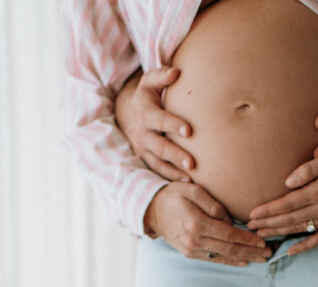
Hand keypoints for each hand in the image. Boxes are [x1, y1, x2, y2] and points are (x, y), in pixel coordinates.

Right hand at [115, 66, 194, 180]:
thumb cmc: (145, 96)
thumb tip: (177, 71)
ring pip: (158, 162)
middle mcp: (143, 133)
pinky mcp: (145, 158)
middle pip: (160, 146)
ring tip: (191, 178)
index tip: (189, 131)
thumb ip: (161, 76)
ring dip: (174, 171)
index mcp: (146, 113)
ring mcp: (143, 148)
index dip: (173, 125)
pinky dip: (171, 177)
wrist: (125, 113)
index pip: (160, 120)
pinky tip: (187, 183)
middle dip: (175, 155)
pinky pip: (158, 170)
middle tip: (193, 163)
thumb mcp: (148, 82)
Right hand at [145, 182, 270, 264]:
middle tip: (268, 252)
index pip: (229, 234)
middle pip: (229, 248)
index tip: (263, 240)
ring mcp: (191, 249)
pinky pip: (213, 259)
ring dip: (244, 258)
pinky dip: (230, 261)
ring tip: (261, 259)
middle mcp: (194, 240)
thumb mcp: (193, 190)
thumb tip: (230, 221)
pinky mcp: (189, 253)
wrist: (151, 210)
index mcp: (196, 223)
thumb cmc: (173, 195)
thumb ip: (214, 205)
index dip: (248, 239)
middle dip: (251, 251)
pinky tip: (243, 262)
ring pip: (223, 256)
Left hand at [247, 146, 317, 253]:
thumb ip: (309, 169)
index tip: (252, 214)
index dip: (268, 211)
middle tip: (249, 227)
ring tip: (262, 235)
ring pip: (299, 229)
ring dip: (279, 233)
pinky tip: (290, 250)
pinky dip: (304, 246)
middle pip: (289, 219)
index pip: (286, 204)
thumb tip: (288, 182)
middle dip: (268, 223)